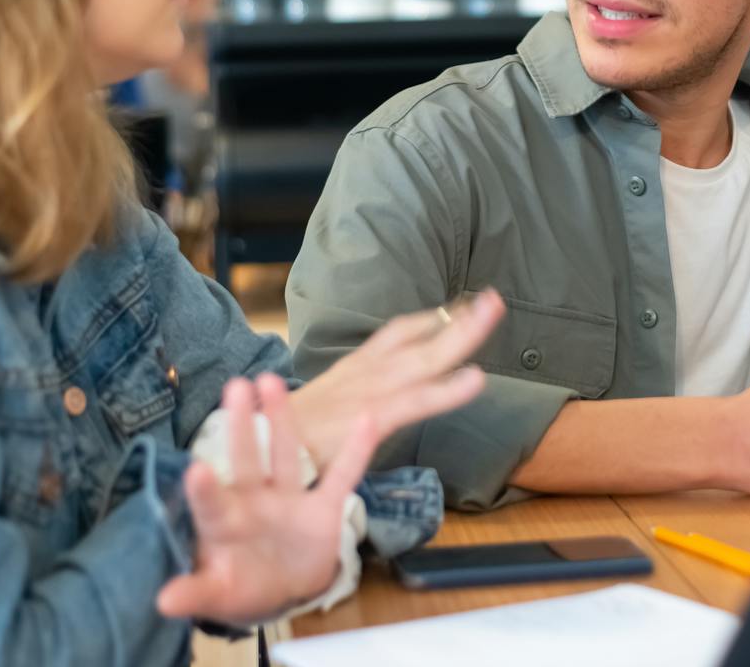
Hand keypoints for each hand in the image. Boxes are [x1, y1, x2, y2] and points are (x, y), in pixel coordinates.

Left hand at [157, 374, 373, 625]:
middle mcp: (254, 501)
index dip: (204, 490)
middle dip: (240, 427)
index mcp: (225, 523)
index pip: (211, 504)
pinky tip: (367, 419)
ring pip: (285, 453)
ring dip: (281, 419)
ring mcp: (289, 500)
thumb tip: (162, 602)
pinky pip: (342, 476)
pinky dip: (356, 450)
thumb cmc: (243, 585)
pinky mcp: (323, 507)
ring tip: (272, 381)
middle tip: (235, 386)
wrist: (286, 588)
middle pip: (246, 460)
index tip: (196, 469)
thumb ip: (196, 593)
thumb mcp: (218, 594)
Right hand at [289, 290, 504, 468]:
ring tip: (493, 313)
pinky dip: (447, 388)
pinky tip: (476, 378)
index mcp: (356, 368)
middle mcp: (367, 371)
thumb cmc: (290, 435)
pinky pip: (417, 400)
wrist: (255, 449)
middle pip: (420, 338)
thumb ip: (355, 398)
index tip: (460, 306)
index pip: (398, 334)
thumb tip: (377, 402)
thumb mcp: (326, 407)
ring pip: (427, 358)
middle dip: (460, 317)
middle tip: (494, 299)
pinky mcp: (371, 417)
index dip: (431, 320)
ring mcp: (371, 391)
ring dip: (463, 334)